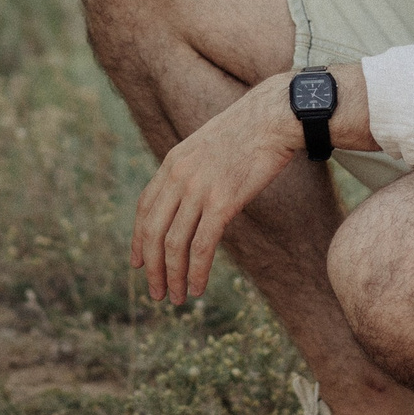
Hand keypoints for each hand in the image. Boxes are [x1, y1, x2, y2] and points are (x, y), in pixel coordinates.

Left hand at [130, 75, 301, 302]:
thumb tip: (194, 196)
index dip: (137, 240)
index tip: (138, 264)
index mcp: (172, 162)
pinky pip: (201, 246)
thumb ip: (195, 169)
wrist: (276, 116)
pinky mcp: (223, 201)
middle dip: (152, 268)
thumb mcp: (209, 144)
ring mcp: (198, 189)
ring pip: (174, 244)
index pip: (144, 208)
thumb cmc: (251, 130)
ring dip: (173, 276)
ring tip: (176, 298)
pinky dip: (195, 271)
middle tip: (156, 293)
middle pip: (153, 232)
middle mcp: (178, 176)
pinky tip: (196, 288)